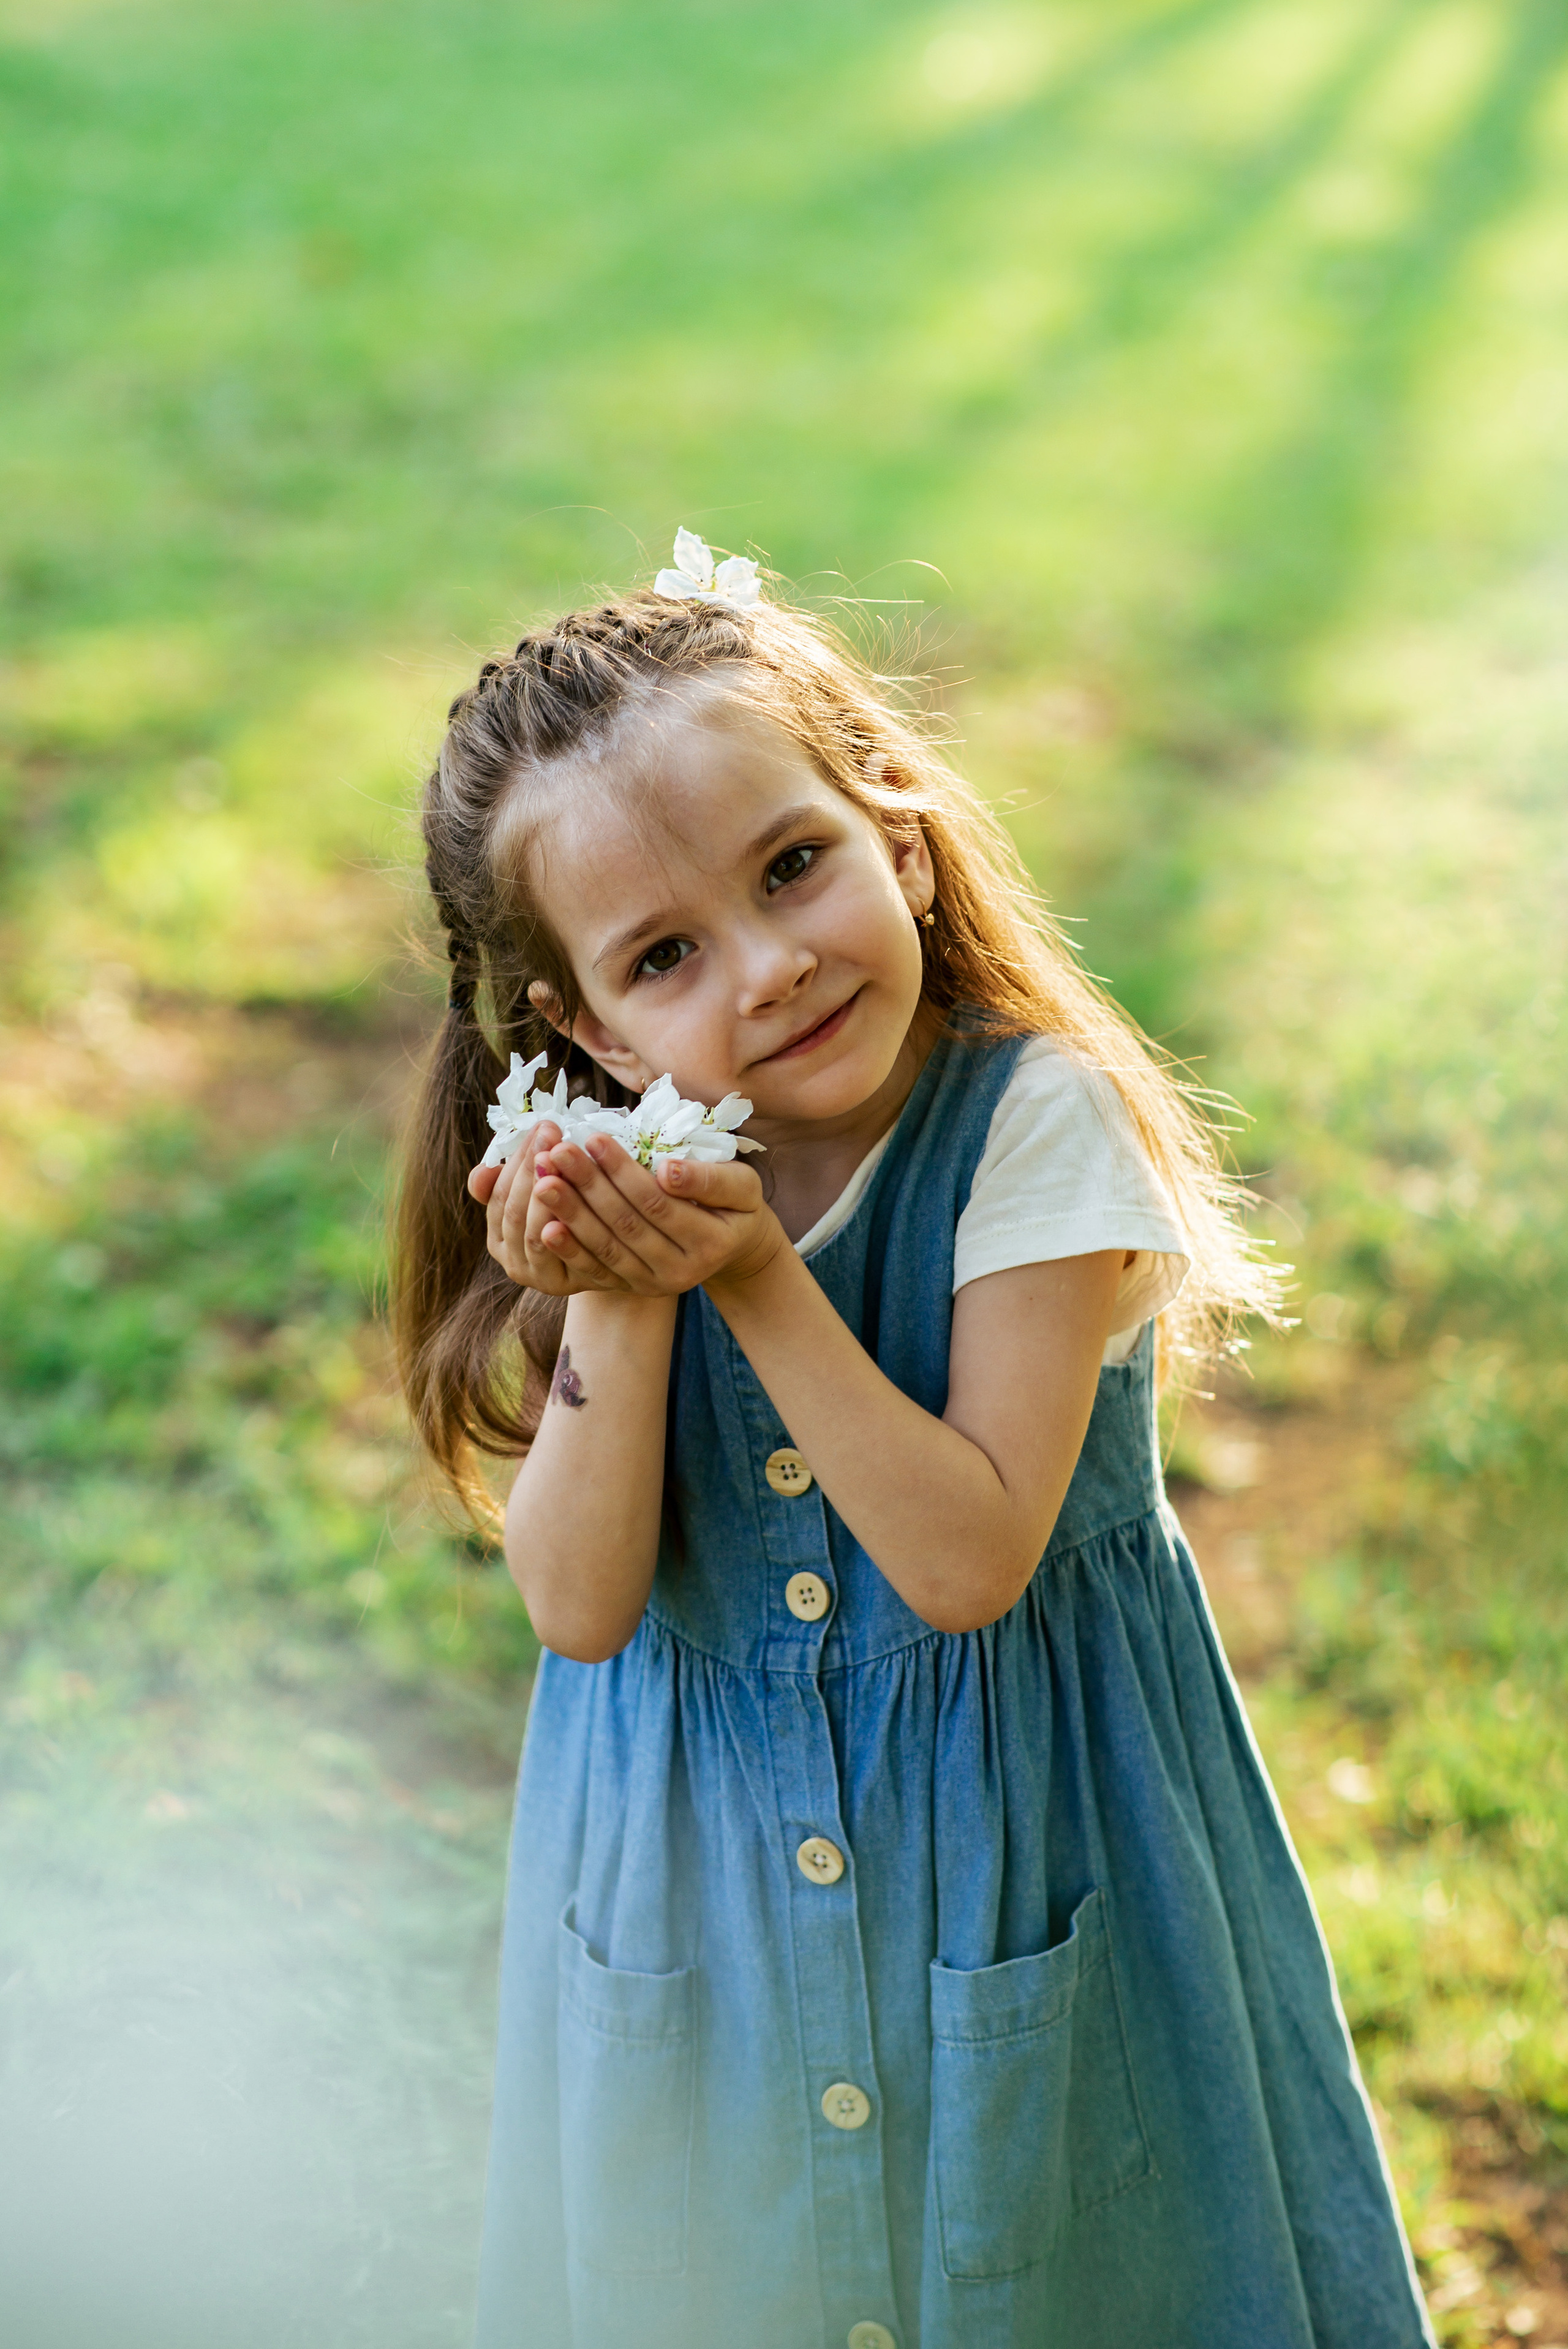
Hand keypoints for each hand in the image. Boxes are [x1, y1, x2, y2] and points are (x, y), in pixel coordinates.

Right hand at [467, 1122, 627, 1296]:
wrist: (616, 1257)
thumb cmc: (579, 1213)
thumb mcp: (550, 1189)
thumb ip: (520, 1177)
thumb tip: (483, 1170)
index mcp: (497, 1230)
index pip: (498, 1191)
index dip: (518, 1158)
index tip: (543, 1127)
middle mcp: (507, 1256)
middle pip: (512, 1210)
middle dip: (530, 1169)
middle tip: (553, 1135)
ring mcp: (530, 1274)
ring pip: (530, 1233)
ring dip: (546, 1196)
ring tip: (562, 1162)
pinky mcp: (557, 1285)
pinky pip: (556, 1256)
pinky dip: (561, 1233)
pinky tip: (573, 1205)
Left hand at [514, 1130, 781, 1297]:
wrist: (733, 1248)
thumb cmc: (736, 1205)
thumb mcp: (742, 1185)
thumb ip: (710, 1179)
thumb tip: (667, 1170)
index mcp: (710, 1243)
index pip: (656, 1203)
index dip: (622, 1172)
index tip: (592, 1138)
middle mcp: (681, 1272)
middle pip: (626, 1226)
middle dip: (587, 1188)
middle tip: (556, 1153)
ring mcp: (654, 1285)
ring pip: (607, 1249)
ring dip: (572, 1215)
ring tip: (543, 1181)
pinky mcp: (633, 1288)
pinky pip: (597, 1271)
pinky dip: (571, 1251)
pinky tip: (545, 1229)